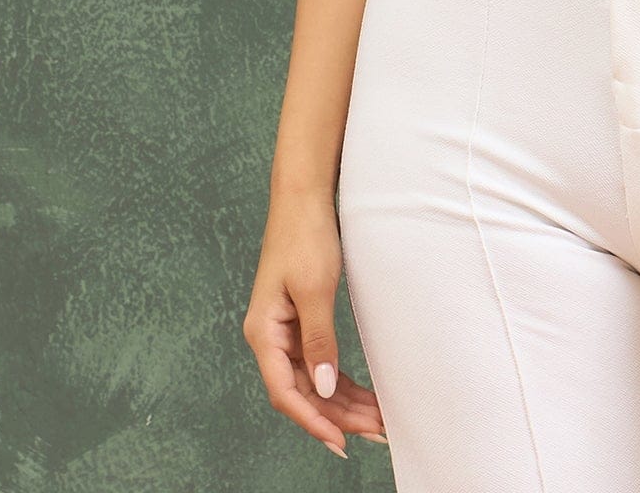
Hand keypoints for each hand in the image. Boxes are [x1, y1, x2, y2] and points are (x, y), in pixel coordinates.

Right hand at [243, 191, 387, 457]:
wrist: (303, 197)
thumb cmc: (305, 236)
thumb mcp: (314, 288)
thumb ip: (318, 340)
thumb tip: (325, 389)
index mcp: (264, 333)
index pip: (286, 393)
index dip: (313, 421)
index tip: (342, 441)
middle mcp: (270, 337)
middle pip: (302, 392)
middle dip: (337, 416)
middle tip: (375, 433)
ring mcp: (284, 330)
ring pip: (312, 381)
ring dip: (342, 402)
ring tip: (376, 421)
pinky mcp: (299, 321)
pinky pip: (317, 363)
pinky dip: (339, 381)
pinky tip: (360, 396)